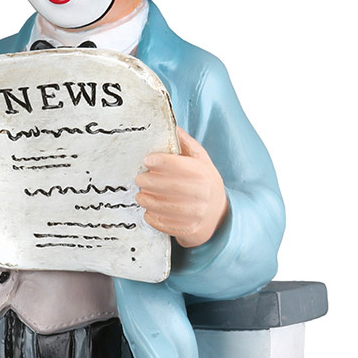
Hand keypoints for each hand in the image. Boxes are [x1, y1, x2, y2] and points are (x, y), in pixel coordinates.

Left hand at [135, 127, 228, 247]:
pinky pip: (169, 226)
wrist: (218, 215)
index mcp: (204, 173)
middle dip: (151, 183)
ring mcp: (199, 214)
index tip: (147, 160)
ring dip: (150, 201)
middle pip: (173, 187)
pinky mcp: (192, 231)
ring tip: (140, 196)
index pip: (181, 166)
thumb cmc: (203, 183)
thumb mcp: (200, 161)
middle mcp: (204, 194)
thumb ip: (186, 144)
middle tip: (139, 180)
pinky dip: (154, 219)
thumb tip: (171, 126)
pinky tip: (148, 212)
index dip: (162, 162)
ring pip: (169, 208)